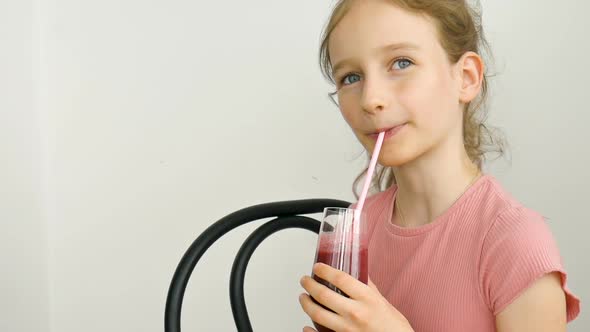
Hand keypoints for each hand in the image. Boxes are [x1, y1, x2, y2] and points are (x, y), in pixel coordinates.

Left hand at [299, 263, 413, 331]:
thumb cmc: (395, 328)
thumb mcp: (384, 303)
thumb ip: (369, 288)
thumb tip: (359, 273)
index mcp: (367, 299)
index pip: (340, 278)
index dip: (325, 270)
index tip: (317, 267)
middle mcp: (356, 313)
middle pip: (324, 295)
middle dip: (309, 285)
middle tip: (304, 280)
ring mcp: (348, 329)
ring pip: (318, 314)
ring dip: (306, 304)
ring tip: (303, 298)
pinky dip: (309, 331)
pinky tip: (306, 326)